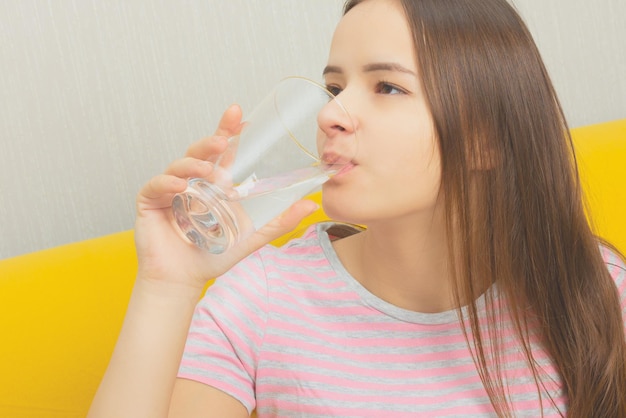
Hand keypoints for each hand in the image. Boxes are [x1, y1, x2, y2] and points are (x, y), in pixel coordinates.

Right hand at [133, 105, 317, 290]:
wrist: (186, 279)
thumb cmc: (215, 255)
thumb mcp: (252, 235)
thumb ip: (280, 221)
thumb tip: (311, 205)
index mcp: (215, 183)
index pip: (222, 151)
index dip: (229, 131)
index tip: (239, 115)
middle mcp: (193, 181)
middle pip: (201, 151)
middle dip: (211, 139)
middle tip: (223, 138)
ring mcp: (171, 189)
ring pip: (180, 164)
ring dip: (193, 163)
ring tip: (206, 169)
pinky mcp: (150, 201)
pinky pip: (156, 185)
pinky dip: (167, 182)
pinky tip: (179, 185)